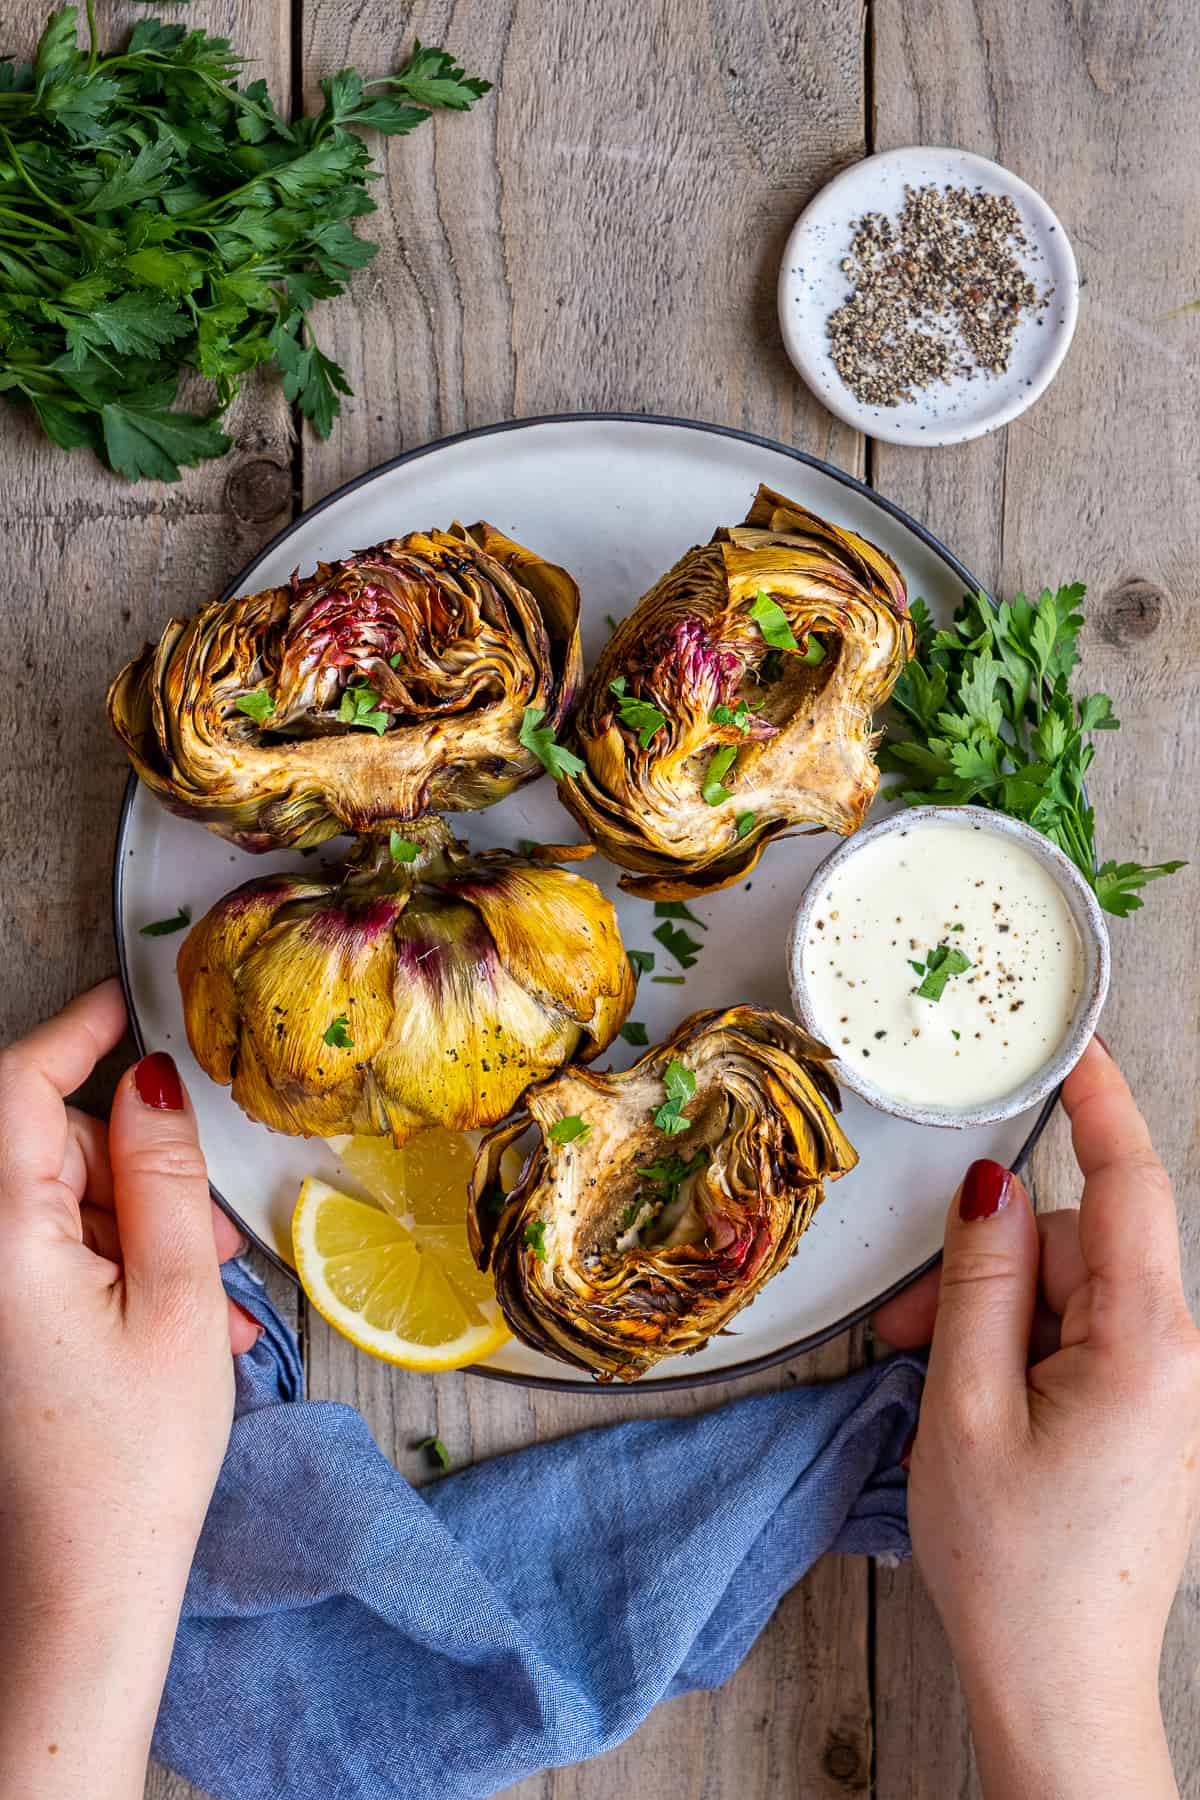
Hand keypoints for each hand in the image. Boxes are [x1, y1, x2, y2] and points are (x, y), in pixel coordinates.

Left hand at [0, 981, 254, 1799]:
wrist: (75, 1597)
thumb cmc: (130, 1462)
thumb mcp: (177, 1299)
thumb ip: (166, 1176)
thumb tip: (149, 1081)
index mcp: (1, 1239)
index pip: (14, 1089)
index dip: (70, 1033)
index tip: (123, 1004)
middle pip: (44, 1150)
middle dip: (134, 1166)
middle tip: (214, 1225)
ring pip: (56, 1210)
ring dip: (136, 1230)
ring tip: (211, 1299)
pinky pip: (46, 1264)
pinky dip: (111, 1275)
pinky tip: (175, 1328)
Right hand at [873, 1037, 1199, 1799]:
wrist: (1061, 1693)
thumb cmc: (1014, 1565)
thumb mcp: (966, 1405)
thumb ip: (981, 1281)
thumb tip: (990, 1188)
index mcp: (1146, 1343)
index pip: (1131, 1184)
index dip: (1100, 1103)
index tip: (1072, 1043)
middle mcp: (1173, 1357)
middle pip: (1078, 1246)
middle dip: (987, 1266)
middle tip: (909, 1332)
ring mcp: (1162, 1393)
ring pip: (1068, 1296)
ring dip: (990, 1317)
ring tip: (930, 1386)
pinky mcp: (1140, 1421)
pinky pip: (1076, 1344)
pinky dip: (1014, 1353)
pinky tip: (969, 1407)